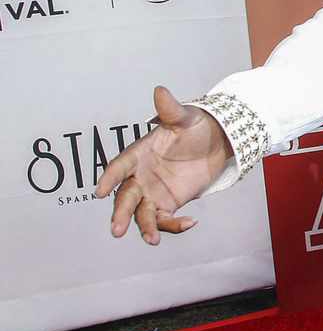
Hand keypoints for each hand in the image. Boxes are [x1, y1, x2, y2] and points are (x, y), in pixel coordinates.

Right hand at [94, 87, 232, 244]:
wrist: (215, 142)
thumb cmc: (194, 126)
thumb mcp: (184, 117)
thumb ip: (171, 109)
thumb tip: (160, 91)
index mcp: (139, 153)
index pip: (120, 165)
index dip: (110, 177)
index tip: (99, 190)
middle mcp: (141, 176)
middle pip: (125, 197)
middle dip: (121, 213)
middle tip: (116, 229)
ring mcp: (153, 192)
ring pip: (142, 214)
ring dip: (145, 227)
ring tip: (152, 239)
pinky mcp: (168, 204)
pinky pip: (165, 219)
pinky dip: (174, 225)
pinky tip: (190, 222)